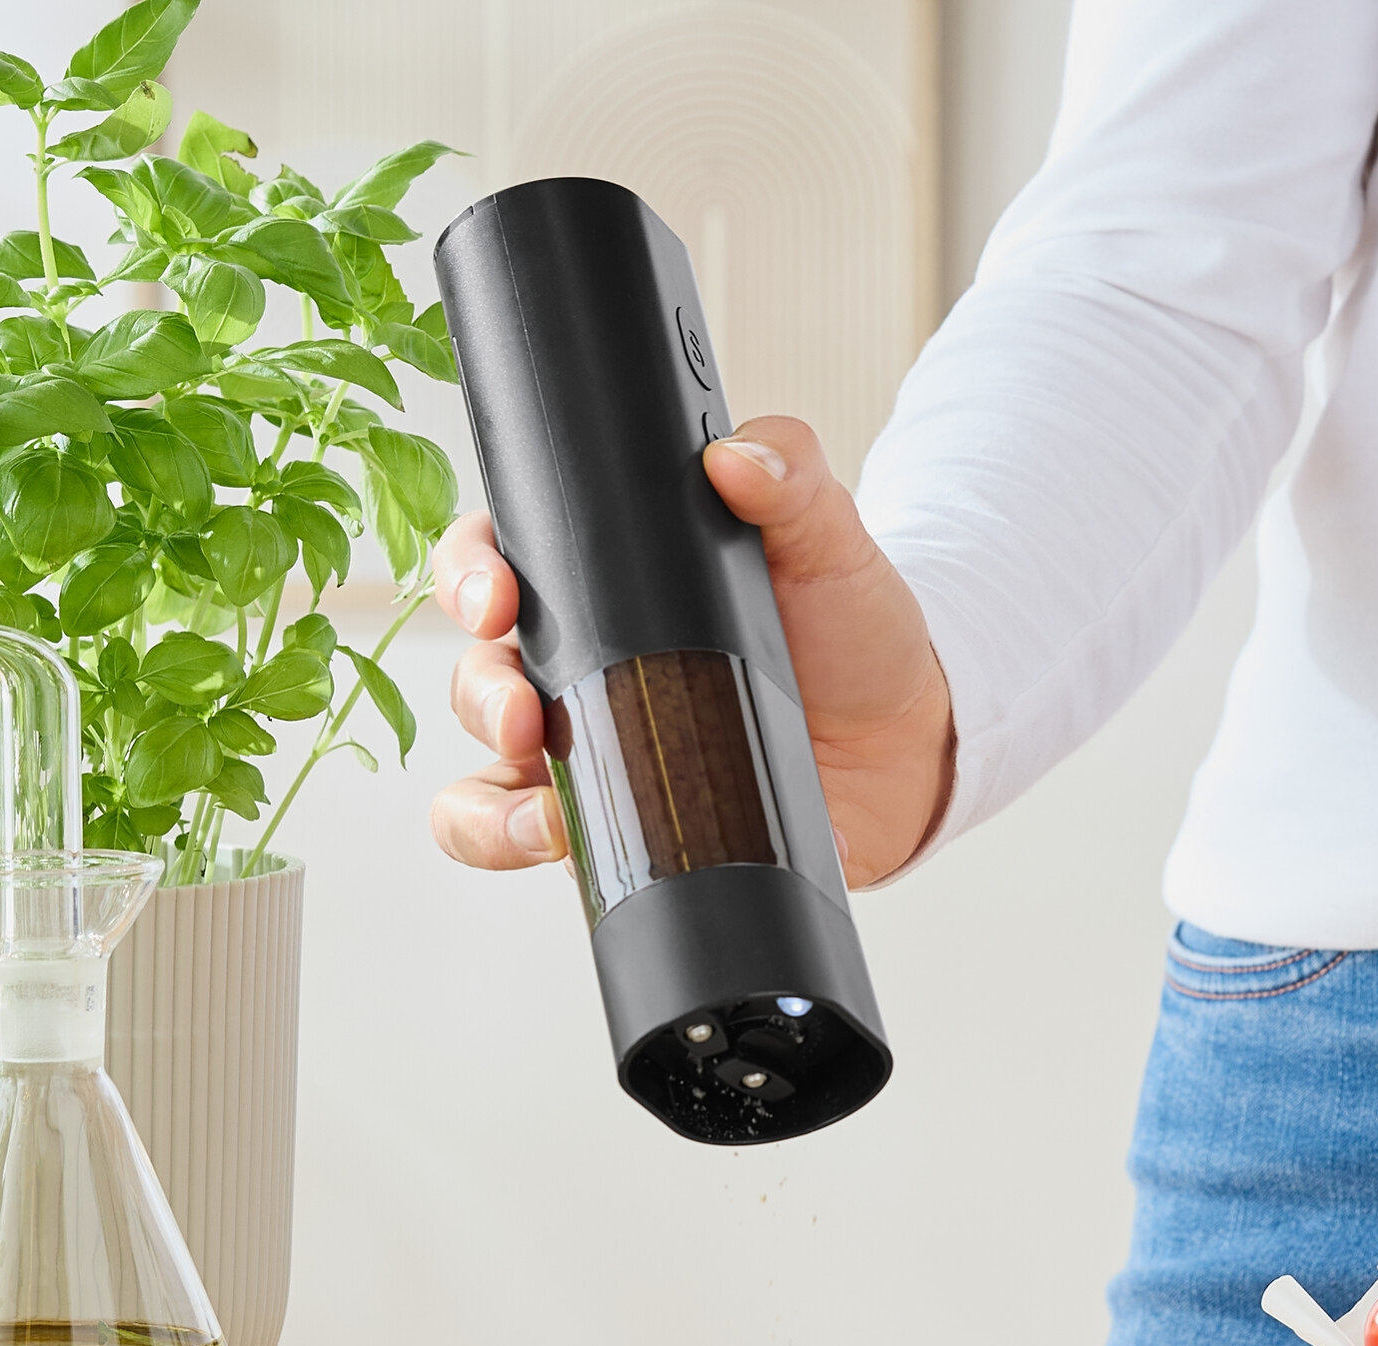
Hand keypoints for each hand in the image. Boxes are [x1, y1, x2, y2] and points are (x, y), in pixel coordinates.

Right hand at [429, 416, 954, 888]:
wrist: (906, 744)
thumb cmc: (851, 631)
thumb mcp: (826, 539)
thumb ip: (791, 480)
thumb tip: (740, 457)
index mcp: (607, 592)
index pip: (500, 562)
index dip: (471, 574)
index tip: (497, 598)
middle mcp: (580, 673)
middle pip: (478, 676)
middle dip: (482, 695)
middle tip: (524, 714)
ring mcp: (595, 757)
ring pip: (487, 780)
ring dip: (490, 803)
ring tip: (544, 815)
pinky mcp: (624, 832)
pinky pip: (538, 849)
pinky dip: (530, 855)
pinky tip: (574, 852)